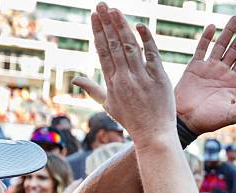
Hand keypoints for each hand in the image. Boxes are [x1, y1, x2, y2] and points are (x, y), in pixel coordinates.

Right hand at [75, 3, 174, 145]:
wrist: (154, 136)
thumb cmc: (131, 121)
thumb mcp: (109, 105)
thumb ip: (92, 89)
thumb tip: (75, 78)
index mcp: (112, 83)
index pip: (103, 52)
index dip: (98, 32)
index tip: (94, 16)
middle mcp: (125, 79)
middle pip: (114, 45)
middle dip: (107, 23)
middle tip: (101, 4)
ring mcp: (142, 78)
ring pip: (130, 47)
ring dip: (122, 26)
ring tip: (115, 10)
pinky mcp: (159, 79)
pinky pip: (152, 56)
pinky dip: (147, 40)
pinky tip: (140, 26)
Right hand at [174, 17, 235, 133]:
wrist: (186, 121)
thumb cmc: (209, 121)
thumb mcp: (232, 114)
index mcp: (232, 82)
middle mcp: (222, 73)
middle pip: (235, 49)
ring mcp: (208, 68)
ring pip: (220, 46)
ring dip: (228, 32)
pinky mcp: (194, 67)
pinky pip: (201, 49)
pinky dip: (207, 38)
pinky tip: (213, 26)